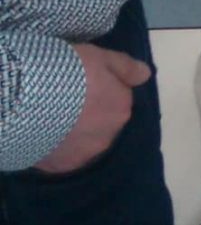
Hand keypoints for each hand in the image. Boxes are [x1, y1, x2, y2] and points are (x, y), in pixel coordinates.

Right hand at [33, 44, 150, 173]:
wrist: (29, 100)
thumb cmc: (70, 73)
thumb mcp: (101, 58)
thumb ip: (127, 68)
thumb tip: (146, 75)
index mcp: (122, 108)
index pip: (119, 100)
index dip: (102, 91)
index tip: (84, 86)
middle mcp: (110, 134)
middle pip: (105, 123)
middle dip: (92, 114)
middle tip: (68, 102)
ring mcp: (87, 154)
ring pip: (87, 141)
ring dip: (78, 133)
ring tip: (55, 120)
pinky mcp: (64, 166)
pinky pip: (66, 156)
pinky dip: (60, 148)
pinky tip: (48, 136)